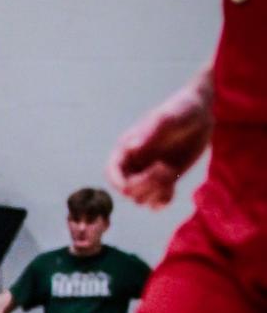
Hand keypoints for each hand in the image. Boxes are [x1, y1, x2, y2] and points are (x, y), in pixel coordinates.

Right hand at [107, 87, 212, 207]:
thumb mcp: (168, 118)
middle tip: (164, 168)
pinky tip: (173, 187)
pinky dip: (163, 200)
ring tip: (171, 172)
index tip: (130, 185)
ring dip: (155, 192)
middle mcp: (135, 162)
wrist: (201, 114)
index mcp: (128, 147)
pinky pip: (157, 202)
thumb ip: (150, 132)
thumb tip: (133, 147)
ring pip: (141, 198)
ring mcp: (150, 173)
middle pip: (127, 190)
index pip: (111, 171)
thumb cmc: (182, 109)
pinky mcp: (165, 180)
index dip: (117, 182)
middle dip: (143, 186)